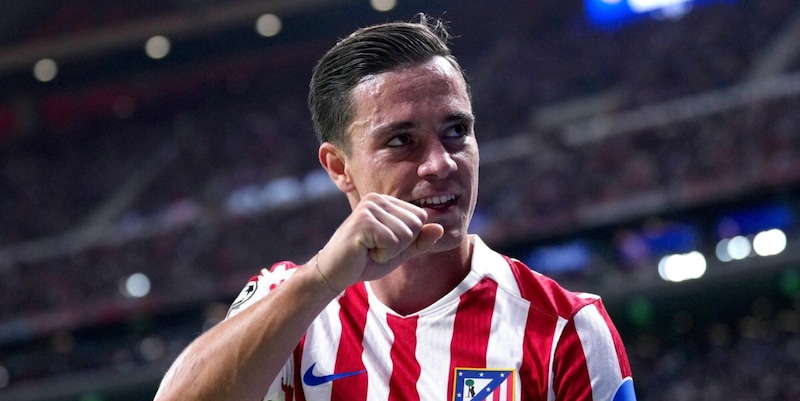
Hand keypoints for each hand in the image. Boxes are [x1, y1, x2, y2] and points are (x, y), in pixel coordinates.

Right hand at [316, 193, 443, 289]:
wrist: (335, 272)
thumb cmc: (366, 260)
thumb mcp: (400, 251)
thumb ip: (420, 241)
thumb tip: (441, 228)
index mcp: (387, 201)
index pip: (421, 218)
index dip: (408, 239)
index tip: (385, 243)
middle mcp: (377, 199)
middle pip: (415, 225)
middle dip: (400, 245)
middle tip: (376, 248)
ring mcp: (369, 208)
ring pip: (405, 234)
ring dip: (390, 251)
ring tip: (370, 249)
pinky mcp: (363, 222)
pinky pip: (392, 242)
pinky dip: (382, 255)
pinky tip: (365, 252)